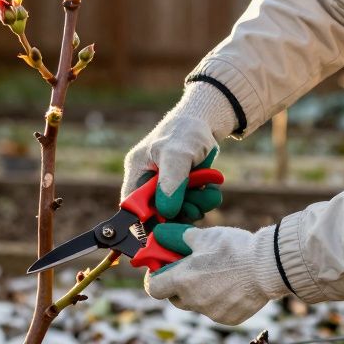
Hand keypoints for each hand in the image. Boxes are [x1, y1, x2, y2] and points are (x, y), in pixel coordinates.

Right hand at [122, 82, 236, 217]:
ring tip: (208, 193)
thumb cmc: (186, 131)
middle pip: (158, 213)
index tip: (169, 221)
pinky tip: (210, 190)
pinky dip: (204, 201)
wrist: (207, 122)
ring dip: (196, 206)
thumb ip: (171, 182)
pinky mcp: (183, 189)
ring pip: (178, 212)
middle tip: (195, 205)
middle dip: (180, 212)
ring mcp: (167, 187)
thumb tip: (166, 213)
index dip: (147, 219)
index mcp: (137, 171)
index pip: (133, 205)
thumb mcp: (177, 154)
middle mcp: (149, 182)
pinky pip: (192, 205)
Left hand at [142, 224, 284, 325]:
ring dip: (201, 293)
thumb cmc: (234, 249)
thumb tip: (165, 235)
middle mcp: (193, 301)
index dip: (156, 279)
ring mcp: (211, 313)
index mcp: (182, 281)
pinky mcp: (228, 319)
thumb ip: (181, 238)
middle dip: (179, 286)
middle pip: (175, 298)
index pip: (154, 289)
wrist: (268, 266)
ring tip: (218, 275)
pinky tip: (233, 286)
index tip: (163, 270)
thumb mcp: (204, 236)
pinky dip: (220, 301)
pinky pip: (216, 311)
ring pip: (197, 305)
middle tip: (192, 270)